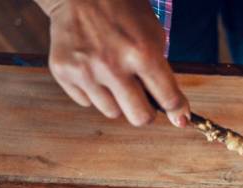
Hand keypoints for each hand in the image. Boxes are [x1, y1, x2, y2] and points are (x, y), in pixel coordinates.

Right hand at [35, 0, 189, 126]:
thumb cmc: (124, 13)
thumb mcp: (155, 36)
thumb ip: (164, 75)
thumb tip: (177, 114)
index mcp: (142, 53)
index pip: (168, 99)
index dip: (177, 110)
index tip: (179, 116)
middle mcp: (113, 65)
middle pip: (140, 118)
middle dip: (146, 112)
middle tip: (144, 101)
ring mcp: (85, 70)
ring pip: (112, 113)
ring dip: (118, 101)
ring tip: (114, 76)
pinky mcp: (63, 72)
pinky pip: (86, 102)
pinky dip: (93, 92)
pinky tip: (94, 69)